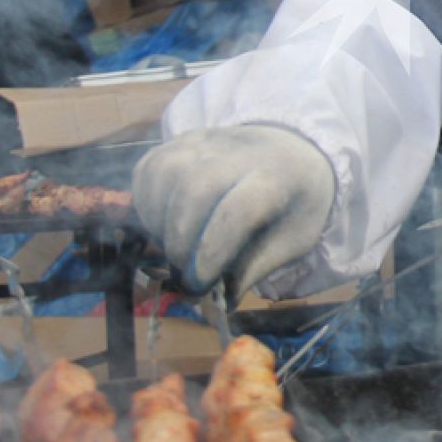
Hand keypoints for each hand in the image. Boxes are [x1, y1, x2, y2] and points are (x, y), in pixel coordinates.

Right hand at [131, 125, 336, 296]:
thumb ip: (255, 268)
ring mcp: (206, 140)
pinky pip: (149, 171)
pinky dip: (147, 205)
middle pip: (194, 191)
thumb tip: (218, 302)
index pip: (238, 210)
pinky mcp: (180, 140)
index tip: (201, 283)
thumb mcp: (293, 240)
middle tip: (187, 276)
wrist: (294, 150)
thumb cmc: (293, 202)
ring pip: (164, 176)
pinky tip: (165, 226)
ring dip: (160, 225)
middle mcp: (240, 150)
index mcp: (279, 176)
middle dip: (181, 243)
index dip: (212, 251)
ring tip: (178, 251)